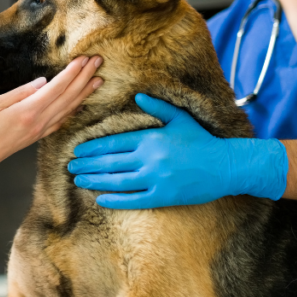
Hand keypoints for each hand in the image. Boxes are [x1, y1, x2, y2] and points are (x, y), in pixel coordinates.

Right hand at [0, 56, 102, 176]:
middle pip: (68, 97)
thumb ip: (20, 92)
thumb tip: (42, 82)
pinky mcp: (38, 136)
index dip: (72, 72)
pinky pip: (62, 121)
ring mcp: (40, 131)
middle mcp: (39, 122)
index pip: (56, 88)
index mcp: (28, 111)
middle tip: (98, 62)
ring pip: (69, 109)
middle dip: (84, 78)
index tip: (83, 59)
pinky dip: (74, 110)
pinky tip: (81, 103)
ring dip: (84, 93)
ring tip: (98, 80)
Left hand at [67, 94, 287, 208]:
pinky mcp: (164, 196)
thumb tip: (138, 95)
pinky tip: (100, 199)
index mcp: (151, 139)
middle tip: (70, 167)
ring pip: (117, 181)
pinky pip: (134, 200)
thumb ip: (157, 107)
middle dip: (88, 165)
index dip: (93, 148)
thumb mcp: (180, 119)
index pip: (114, 143)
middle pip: (111, 162)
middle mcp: (150, 159)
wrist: (226, 165)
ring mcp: (156, 179)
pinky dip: (115, 200)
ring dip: (95, 181)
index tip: (77, 150)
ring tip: (78, 180)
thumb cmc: (202, 141)